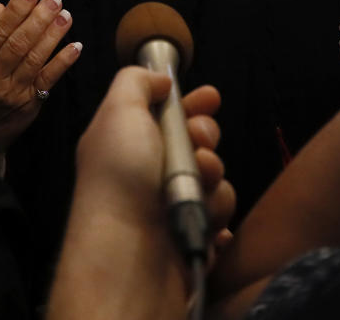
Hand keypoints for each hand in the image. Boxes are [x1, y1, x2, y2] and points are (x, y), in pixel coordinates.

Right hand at [0, 0, 80, 150]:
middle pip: (18, 43)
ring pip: (34, 58)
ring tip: (66, 16)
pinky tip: (76, 46)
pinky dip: (63, 62)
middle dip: (38, 18)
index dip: (15, 9)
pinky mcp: (30, 103)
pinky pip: (48, 79)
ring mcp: (12, 90)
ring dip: (52, 35)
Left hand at [76, 71, 234, 236]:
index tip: (211, 97)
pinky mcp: (190, 235)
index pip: (164, 114)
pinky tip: (207, 218)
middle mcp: (147, 173)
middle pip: (196, 142)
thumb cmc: (121, 180)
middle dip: (205, 137)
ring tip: (197, 185)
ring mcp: (169, 207)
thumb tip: (160, 81)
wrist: (129, 259)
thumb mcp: (119, 112)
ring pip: (214, 177)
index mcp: (126, 142)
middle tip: (198, 143)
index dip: (190, 103)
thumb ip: (136, 83)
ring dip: (211, 176)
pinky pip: (220, 214)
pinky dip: (216, 213)